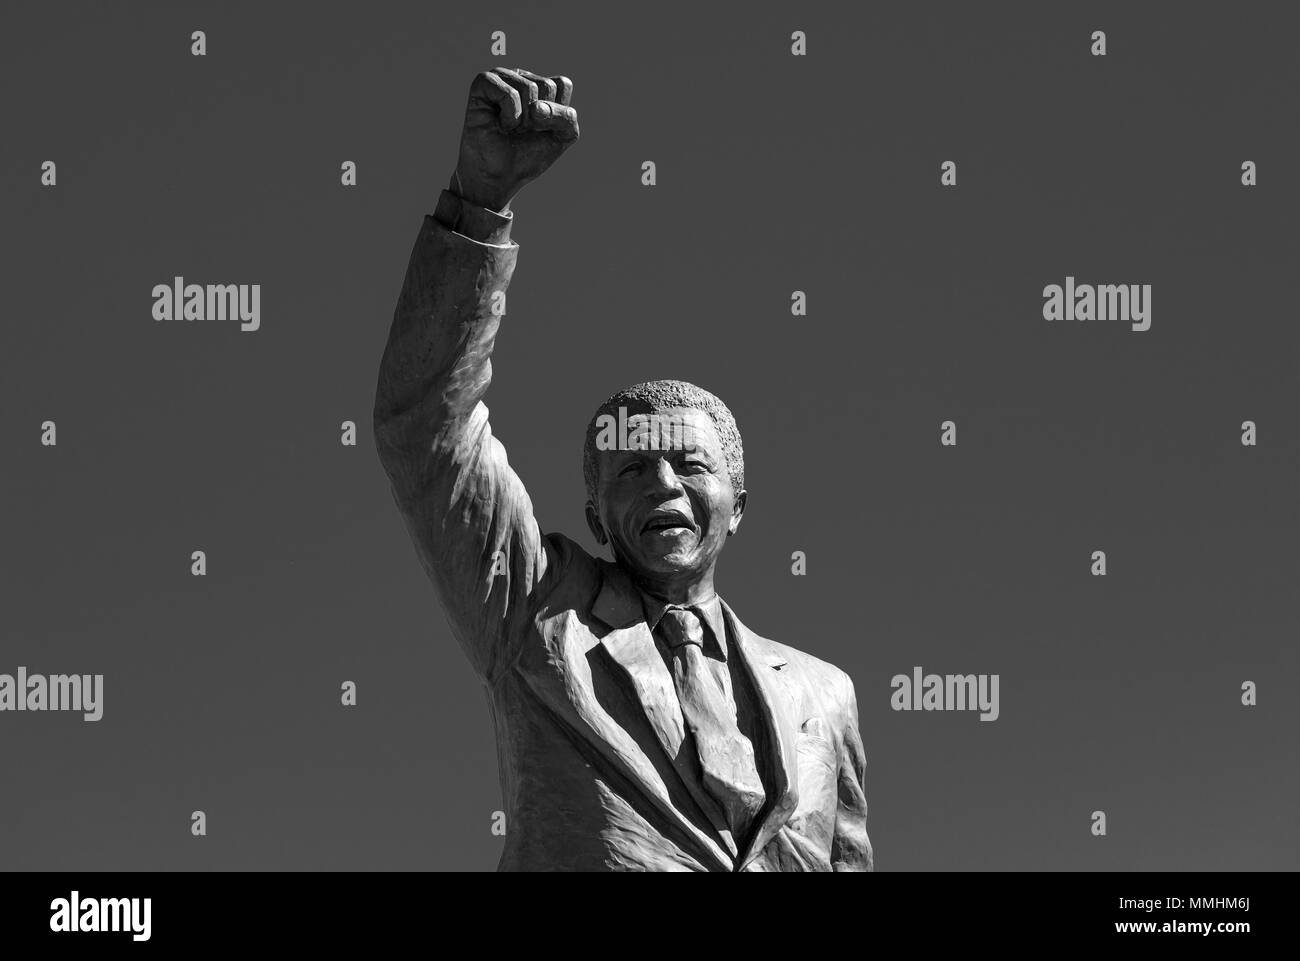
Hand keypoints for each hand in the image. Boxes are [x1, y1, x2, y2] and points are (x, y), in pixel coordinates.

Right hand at [452, 67, 578, 211]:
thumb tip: (535, 107)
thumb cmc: (528, 155)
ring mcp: (501, 76)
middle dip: (539, 118)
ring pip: (530, 88)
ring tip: (509, 128)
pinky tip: (499, 124)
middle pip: (547, 86)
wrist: (499, 176)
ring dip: (522, 119)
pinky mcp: (483, 82)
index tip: (541, 128)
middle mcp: (521, 77)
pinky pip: (509, 94)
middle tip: (522, 130)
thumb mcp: (562, 136)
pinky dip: (509, 116)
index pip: (562, 84)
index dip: (556, 114)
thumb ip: (568, 118)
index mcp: (541, 85)